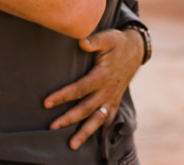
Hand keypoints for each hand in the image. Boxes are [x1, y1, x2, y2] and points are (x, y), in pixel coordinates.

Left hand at [44, 27, 139, 148]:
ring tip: (72, 145)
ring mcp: (112, 98)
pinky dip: (102, 131)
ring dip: (85, 133)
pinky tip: (94, 143)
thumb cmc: (118, 43)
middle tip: (52, 127)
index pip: (80, 89)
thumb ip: (94, 41)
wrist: (136, 50)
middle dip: (69, 119)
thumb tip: (81, 42)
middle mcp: (107, 90)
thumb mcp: (108, 38)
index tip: (46, 103)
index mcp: (103, 76)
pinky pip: (108, 119)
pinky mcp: (115, 101)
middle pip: (86, 108)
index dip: (63, 96)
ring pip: (97, 119)